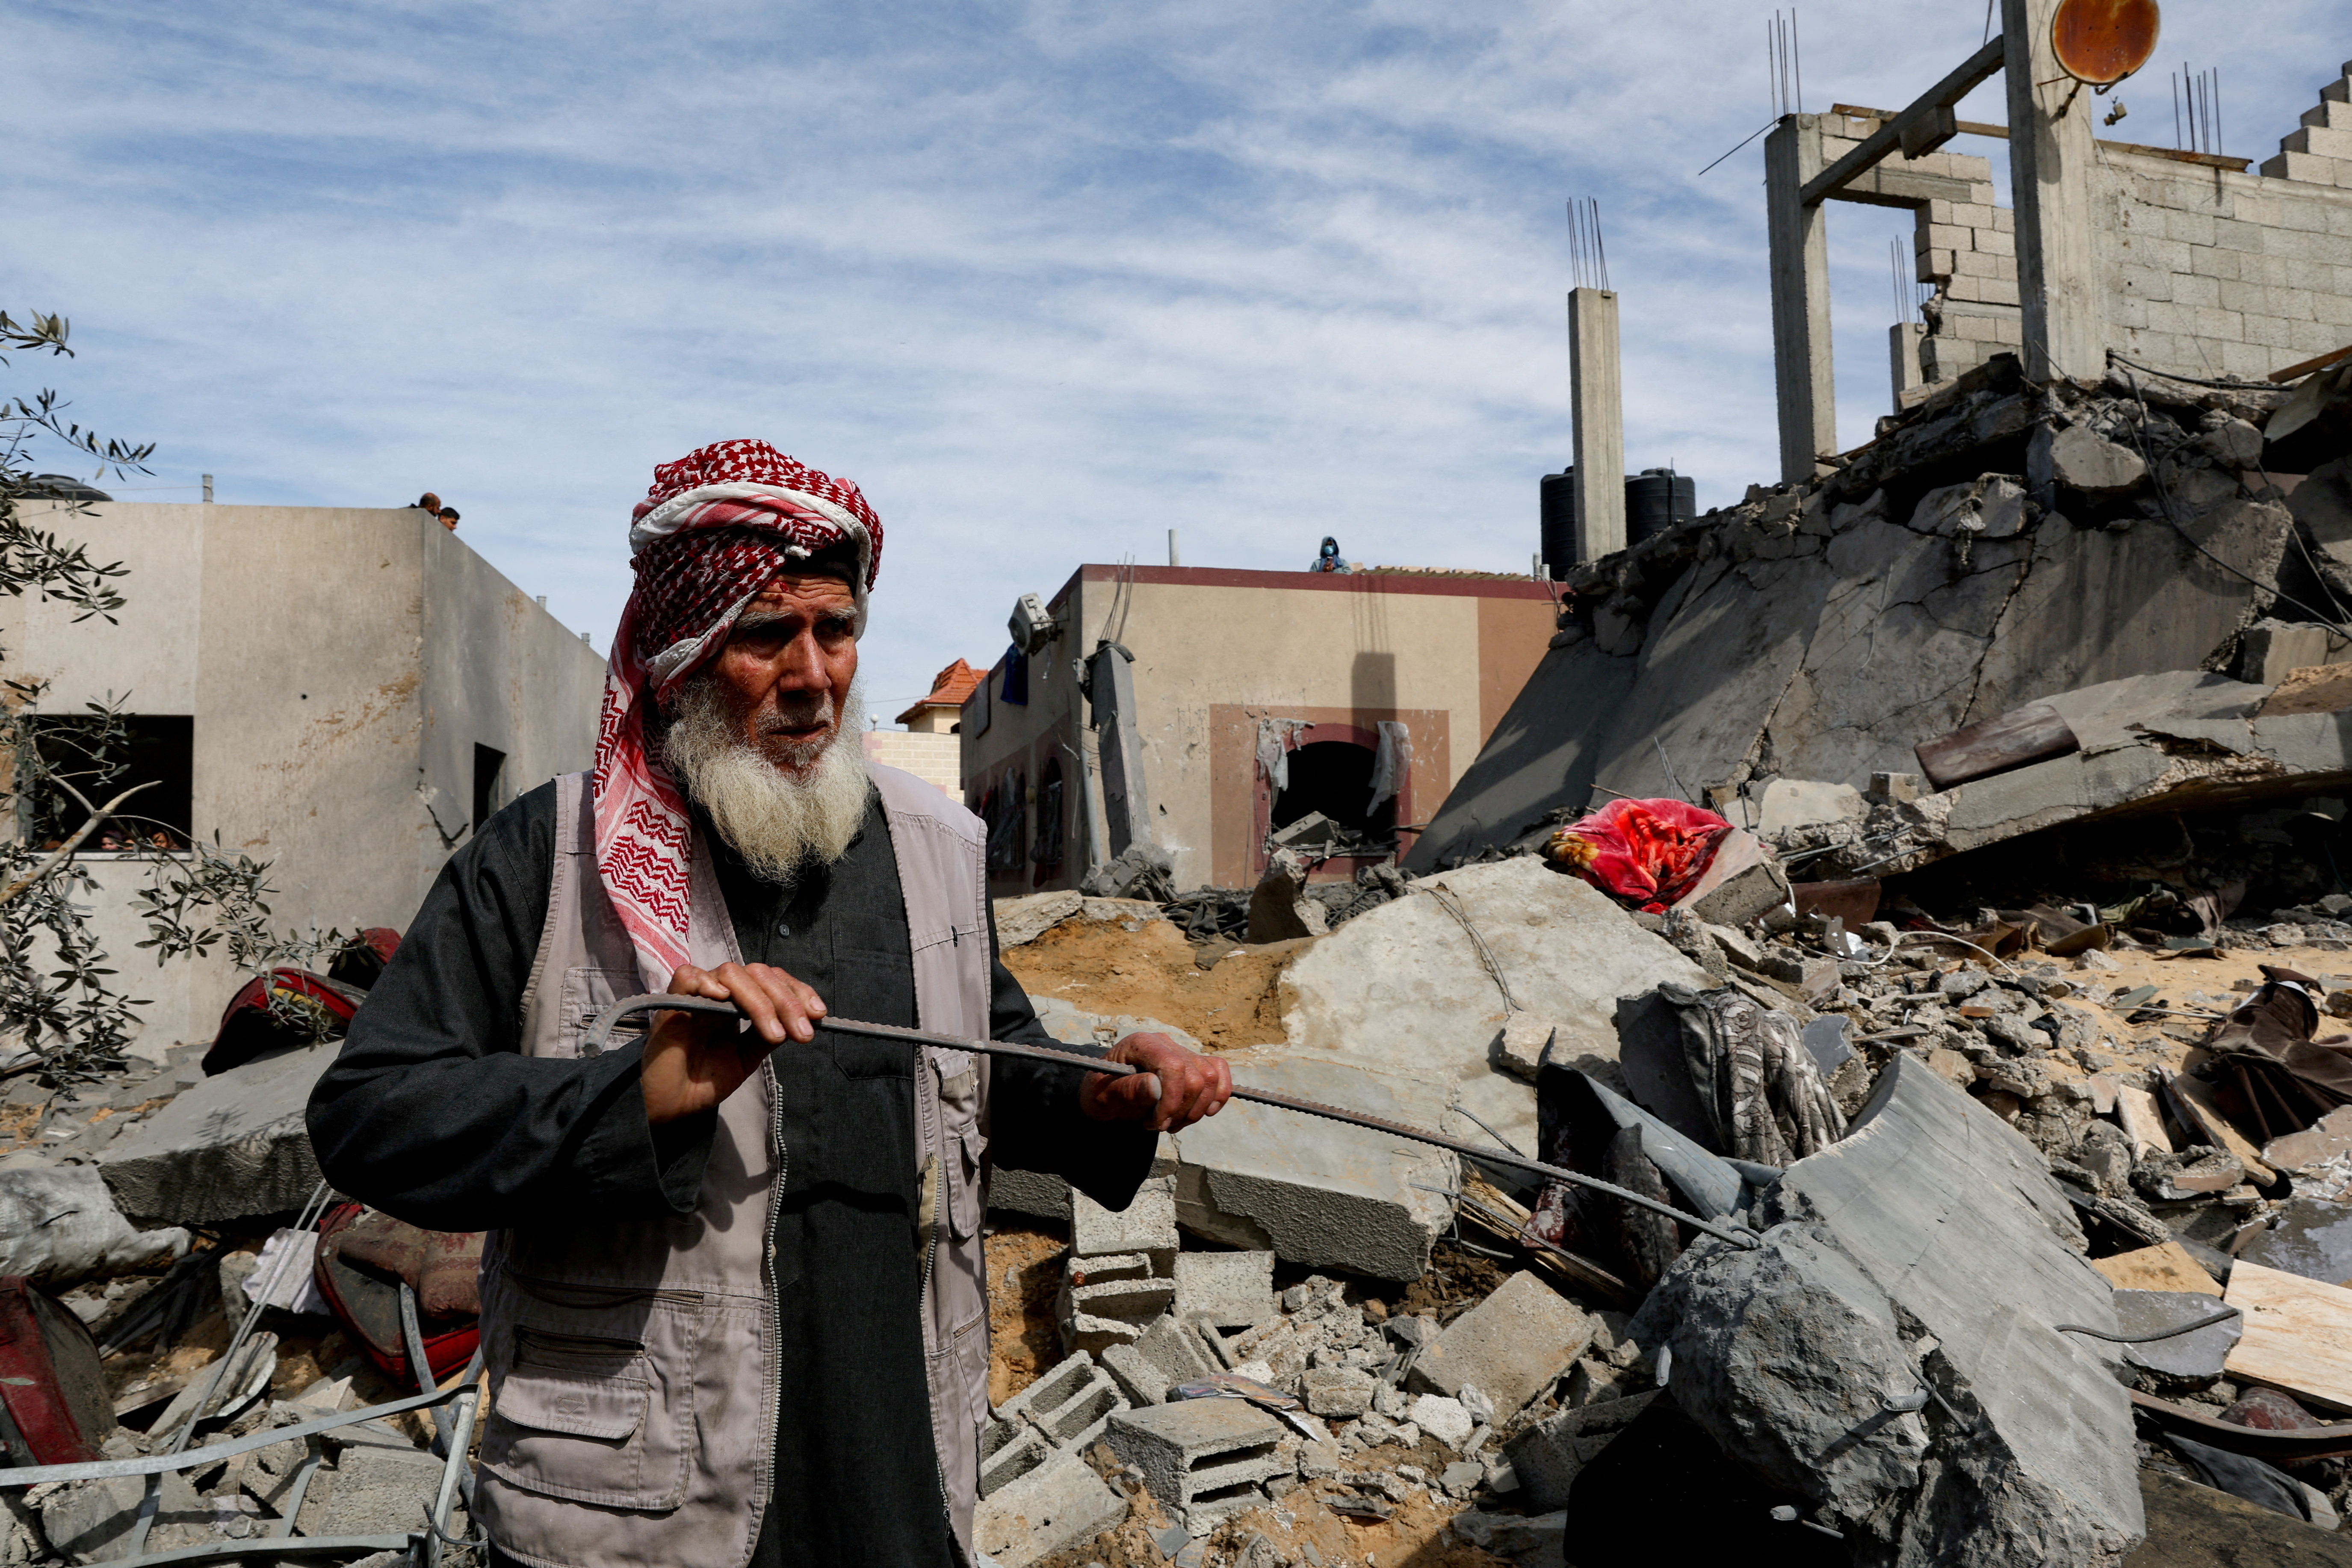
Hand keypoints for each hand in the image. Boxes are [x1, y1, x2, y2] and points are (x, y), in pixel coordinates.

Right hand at [640, 962, 825, 1124]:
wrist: (670, 1108)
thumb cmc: (704, 1081)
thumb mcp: (747, 1057)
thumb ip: (768, 1035)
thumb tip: (802, 1019)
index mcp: (739, 1002)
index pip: (771, 980)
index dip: (797, 991)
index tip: (820, 1014)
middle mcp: (720, 994)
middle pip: (757, 973)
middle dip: (786, 1000)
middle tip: (803, 1033)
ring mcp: (696, 996)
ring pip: (731, 973)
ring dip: (759, 1001)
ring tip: (774, 1033)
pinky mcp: (671, 1003)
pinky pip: (687, 976)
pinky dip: (707, 983)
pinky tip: (723, 1000)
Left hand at [1078, 1032, 1232, 1132]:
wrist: (1106, 1095)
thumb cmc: (1101, 1093)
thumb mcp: (1103, 1096)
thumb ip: (1127, 1089)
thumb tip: (1155, 1086)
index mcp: (1140, 1044)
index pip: (1173, 1066)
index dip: (1172, 1100)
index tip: (1158, 1123)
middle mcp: (1165, 1043)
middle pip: (1196, 1077)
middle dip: (1181, 1110)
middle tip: (1158, 1126)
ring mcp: (1181, 1051)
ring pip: (1210, 1078)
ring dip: (1195, 1110)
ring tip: (1171, 1123)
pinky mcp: (1193, 1063)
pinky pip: (1219, 1072)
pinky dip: (1218, 1095)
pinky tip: (1203, 1112)